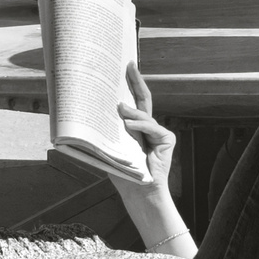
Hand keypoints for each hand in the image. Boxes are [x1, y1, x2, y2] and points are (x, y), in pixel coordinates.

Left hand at [111, 62, 174, 196]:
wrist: (139, 193)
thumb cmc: (123, 173)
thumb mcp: (110, 148)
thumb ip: (106, 132)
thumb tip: (90, 114)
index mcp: (135, 127)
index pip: (133, 102)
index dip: (130, 84)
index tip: (124, 67)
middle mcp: (149, 127)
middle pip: (143, 99)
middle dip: (136, 81)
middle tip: (129, 65)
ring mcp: (160, 132)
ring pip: (144, 116)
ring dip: (130, 111)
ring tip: (119, 108)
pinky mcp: (167, 139)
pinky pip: (152, 128)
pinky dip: (140, 126)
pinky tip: (129, 126)